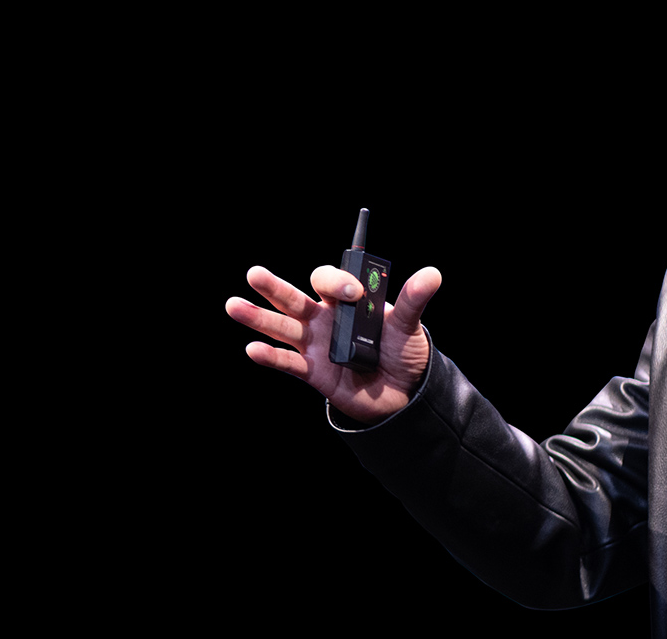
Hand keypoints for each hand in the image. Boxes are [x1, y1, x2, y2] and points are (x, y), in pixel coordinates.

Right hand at [227, 264, 440, 423]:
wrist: (403, 393)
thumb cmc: (403, 352)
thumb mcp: (408, 325)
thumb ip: (413, 301)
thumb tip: (432, 274)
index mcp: (346, 302)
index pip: (330, 282)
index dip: (336, 283)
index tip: (353, 293)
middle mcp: (325, 319)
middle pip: (294, 299)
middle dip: (275, 287)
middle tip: (254, 274)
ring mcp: (316, 345)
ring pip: (283, 327)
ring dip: (258, 318)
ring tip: (234, 305)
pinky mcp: (314, 372)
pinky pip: (289, 362)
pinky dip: (271, 357)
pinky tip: (253, 349)